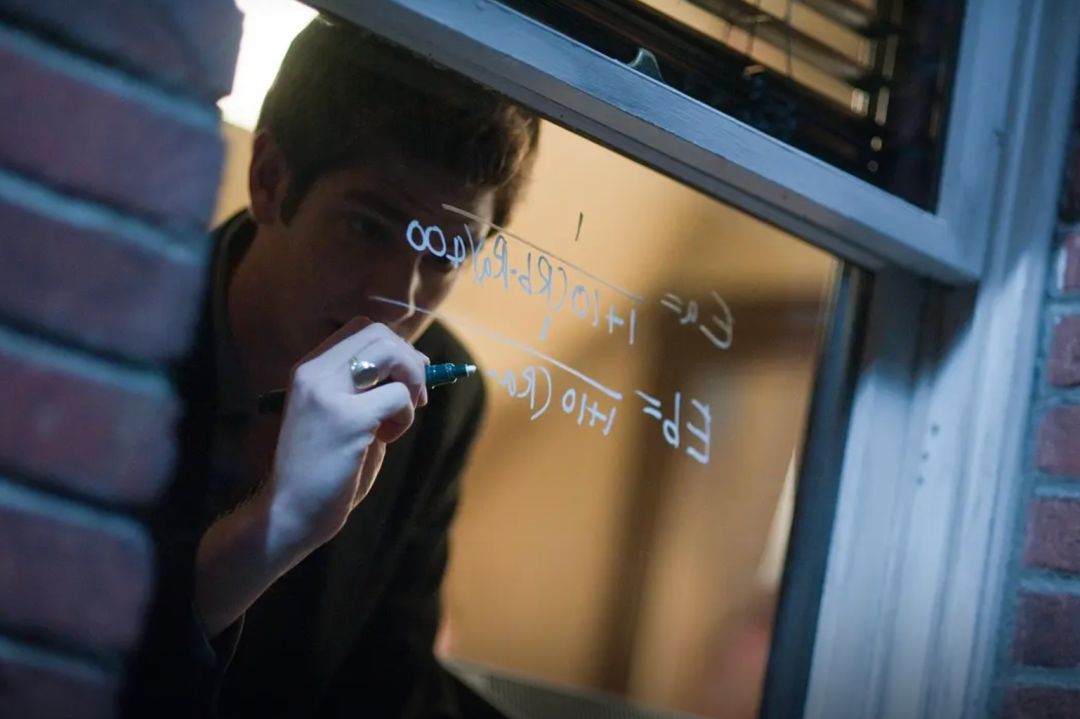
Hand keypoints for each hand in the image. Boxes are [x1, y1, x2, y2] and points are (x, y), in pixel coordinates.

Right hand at [265, 318, 429, 549]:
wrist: (291, 512)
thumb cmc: (323, 470)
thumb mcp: (344, 416)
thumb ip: (369, 389)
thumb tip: (415, 367)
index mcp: (309, 369)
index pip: (362, 329)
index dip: (394, 348)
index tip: (406, 379)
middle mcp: (314, 372)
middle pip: (379, 333)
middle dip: (410, 361)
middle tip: (415, 398)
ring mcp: (327, 392)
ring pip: (391, 353)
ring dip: (410, 382)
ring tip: (399, 417)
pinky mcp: (347, 418)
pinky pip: (398, 396)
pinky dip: (406, 415)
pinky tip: (387, 437)